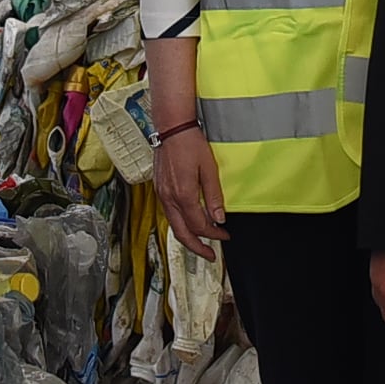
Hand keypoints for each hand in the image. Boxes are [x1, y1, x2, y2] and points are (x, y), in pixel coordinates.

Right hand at [153, 125, 227, 261]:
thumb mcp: (209, 169)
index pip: (199, 225)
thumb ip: (214, 196)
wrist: (171, 128)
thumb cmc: (191, 144)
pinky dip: (180, 223)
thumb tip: (219, 218)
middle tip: (210, 255)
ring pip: (173, 225)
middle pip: (182, 233)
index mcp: (183, 195)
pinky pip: (169, 214)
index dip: (213, 234)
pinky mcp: (159, 188)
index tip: (225, 235)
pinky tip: (188, 222)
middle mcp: (169, 198)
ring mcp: (162, 194)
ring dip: (187, 237)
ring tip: (200, 243)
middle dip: (197, 247)